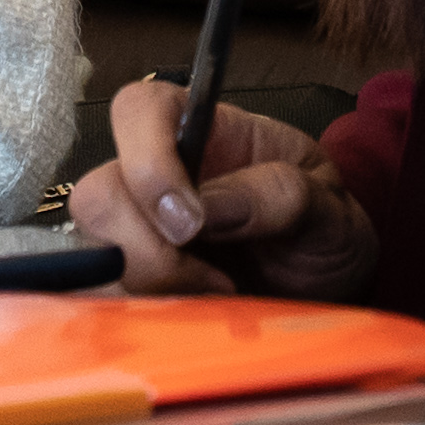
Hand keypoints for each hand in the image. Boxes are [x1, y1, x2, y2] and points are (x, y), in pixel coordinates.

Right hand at [66, 78, 381, 299]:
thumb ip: (277, 194)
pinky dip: (149, 312)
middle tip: (213, 276)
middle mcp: (153, 173)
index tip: (189, 222)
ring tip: (219, 296)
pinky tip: (197, 313)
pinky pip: (108, 294)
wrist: (329, 290)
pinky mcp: (133, 278)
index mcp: (198, 130)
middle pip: (99, 195)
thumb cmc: (325, 231)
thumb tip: (208, 208)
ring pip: (94, 250)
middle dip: (148, 247)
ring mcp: (135, 228)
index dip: (146, 159)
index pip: (139, 111)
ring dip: (156, 285)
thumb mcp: (327, 206)